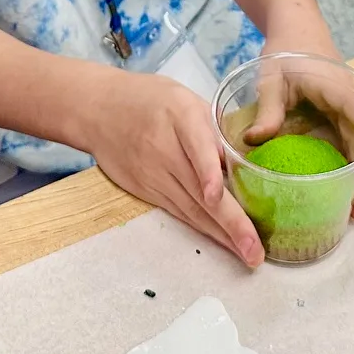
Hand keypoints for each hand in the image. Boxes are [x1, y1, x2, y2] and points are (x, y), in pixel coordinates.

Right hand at [85, 71, 263, 267]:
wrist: (98, 110)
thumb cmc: (150, 99)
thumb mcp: (186, 99)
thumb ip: (214, 128)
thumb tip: (248, 160)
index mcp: (180, 115)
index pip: (195, 145)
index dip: (206, 172)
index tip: (217, 195)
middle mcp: (164, 149)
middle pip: (199, 191)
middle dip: (231, 223)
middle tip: (255, 251)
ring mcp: (152, 175)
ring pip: (190, 209)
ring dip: (220, 235)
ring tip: (247, 254)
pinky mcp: (144, 191)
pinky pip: (178, 212)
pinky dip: (202, 229)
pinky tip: (223, 242)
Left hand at [250, 39, 353, 221]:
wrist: (295, 28)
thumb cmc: (285, 50)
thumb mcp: (272, 79)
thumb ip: (267, 111)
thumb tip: (251, 142)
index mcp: (335, 89)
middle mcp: (347, 102)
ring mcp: (344, 111)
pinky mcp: (337, 118)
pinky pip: (347, 144)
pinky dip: (349, 167)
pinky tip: (348, 191)